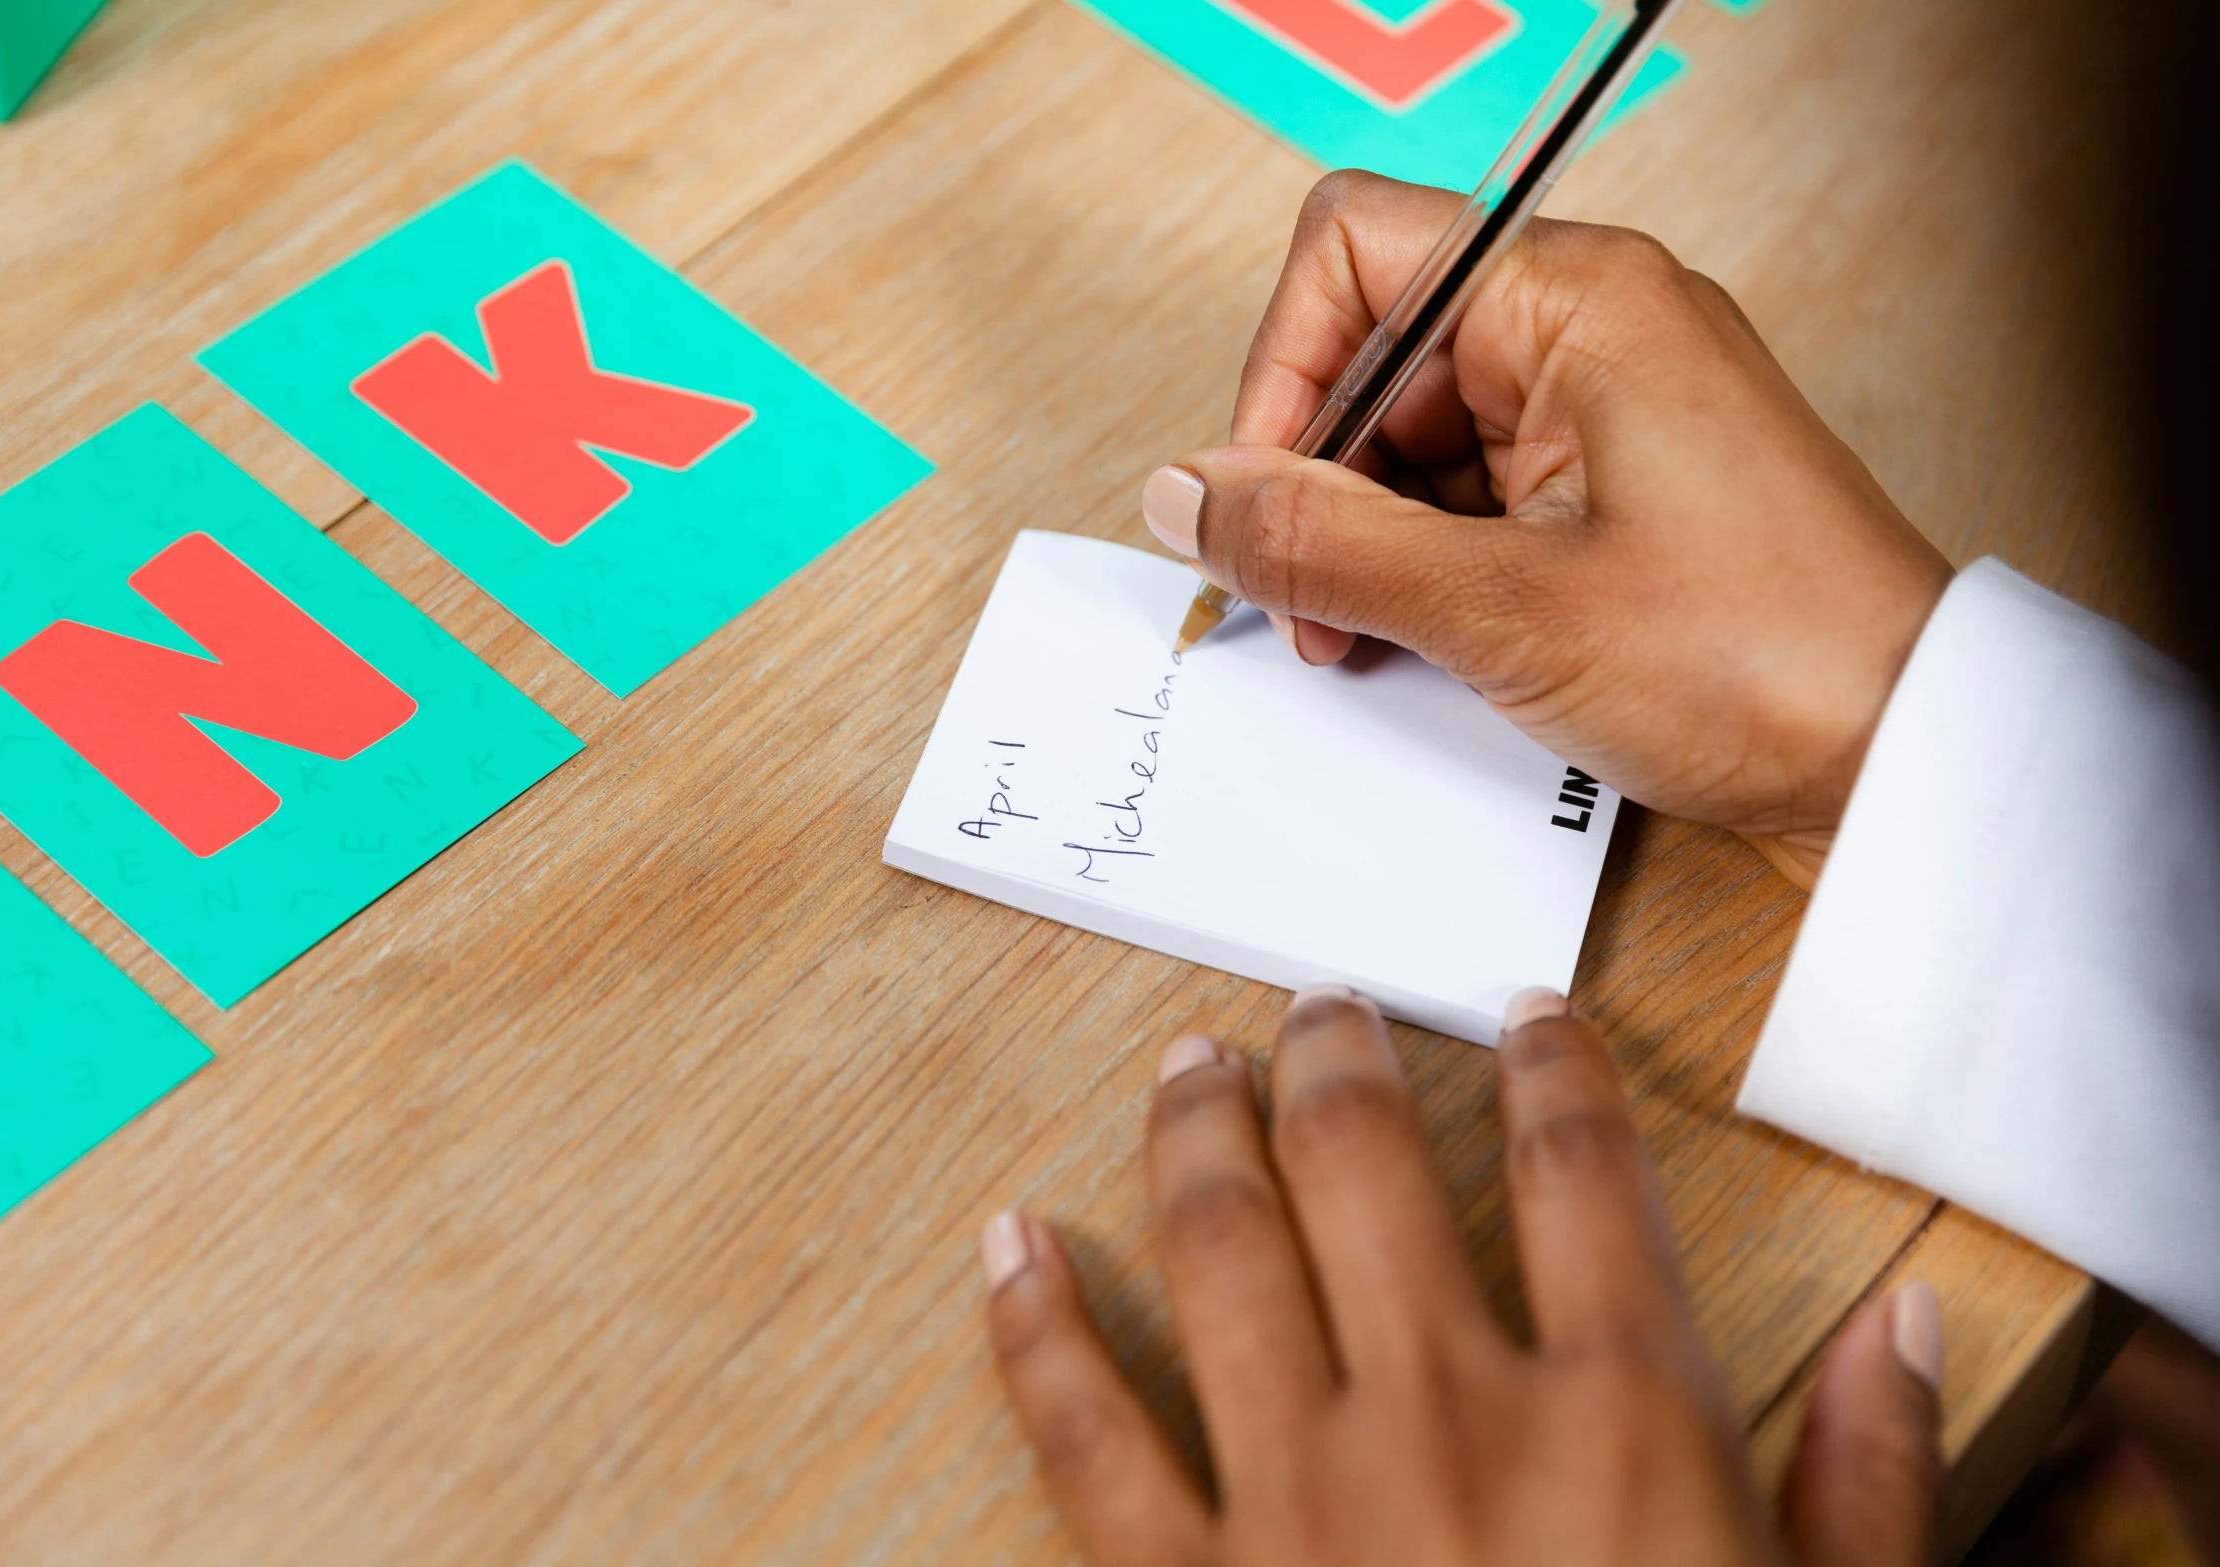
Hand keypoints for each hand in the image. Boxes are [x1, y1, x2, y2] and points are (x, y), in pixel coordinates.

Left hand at [982, 987, 1945, 1565]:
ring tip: (1189, 1066)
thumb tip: (1908, 1329)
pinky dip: (1036, 1325)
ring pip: (1224, 1248)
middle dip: (1341, 1062)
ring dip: (1197, 1134)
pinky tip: (1012, 1246)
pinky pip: (1081, 1429)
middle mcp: (1443, 1421)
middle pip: (1371, 1168)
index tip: (1528, 1018)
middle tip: (1321, 1007)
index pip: (1583, 1173)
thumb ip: (1871, 1482)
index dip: (1555, 1069)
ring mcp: (1296, 1500)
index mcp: (1619, 1422)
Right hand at [1138, 173, 1953, 887]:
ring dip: (1366, 544)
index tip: (1265, 497)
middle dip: (1318, 485)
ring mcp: (1598, 411)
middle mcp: (1585, 332)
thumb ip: (1321, 542)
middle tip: (1311, 605)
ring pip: (1407, 440)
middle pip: (1369, 356)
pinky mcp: (1607, 489)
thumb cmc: (1767, 659)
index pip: (1352, 255)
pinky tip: (1427, 647)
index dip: (1281, 374)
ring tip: (1379, 642)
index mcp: (1573, 298)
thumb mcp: (1500, 606)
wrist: (1901, 757)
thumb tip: (1191, 495)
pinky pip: (1465, 499)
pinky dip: (1422, 571)